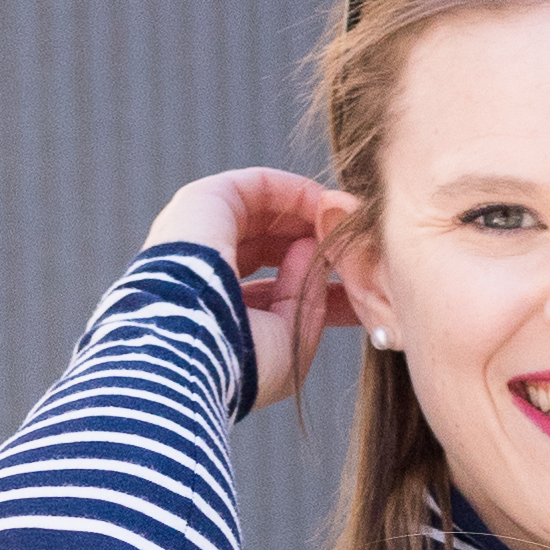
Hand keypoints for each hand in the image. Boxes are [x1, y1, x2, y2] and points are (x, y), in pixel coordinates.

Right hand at [148, 164, 362, 410]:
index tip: (358, 280)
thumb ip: (307, 297)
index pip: (273, 286)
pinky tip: (325, 205)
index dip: (315, 279)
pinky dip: (294, 190)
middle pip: (271, 246)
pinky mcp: (200, 204)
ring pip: (264, 213)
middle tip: (358, 246)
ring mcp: (200, 234)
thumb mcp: (287, 341)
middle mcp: (204, 270)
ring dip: (310, 215)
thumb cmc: (239, 363)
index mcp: (217, 312)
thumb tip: (318, 253)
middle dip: (317, 242)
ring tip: (346, 226)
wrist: (192, 352)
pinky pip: (255, 185)